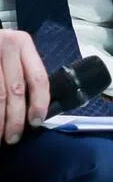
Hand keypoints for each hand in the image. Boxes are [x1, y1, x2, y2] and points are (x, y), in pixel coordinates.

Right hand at [0, 30, 48, 144]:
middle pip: (16, 90)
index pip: (37, 77)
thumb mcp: (11, 51)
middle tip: (14, 138)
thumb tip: (34, 109)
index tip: (37, 122)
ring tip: (1, 137)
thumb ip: (22, 71)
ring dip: (0, 121)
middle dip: (16, 119)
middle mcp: (6, 45)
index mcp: (22, 43)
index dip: (39, 103)